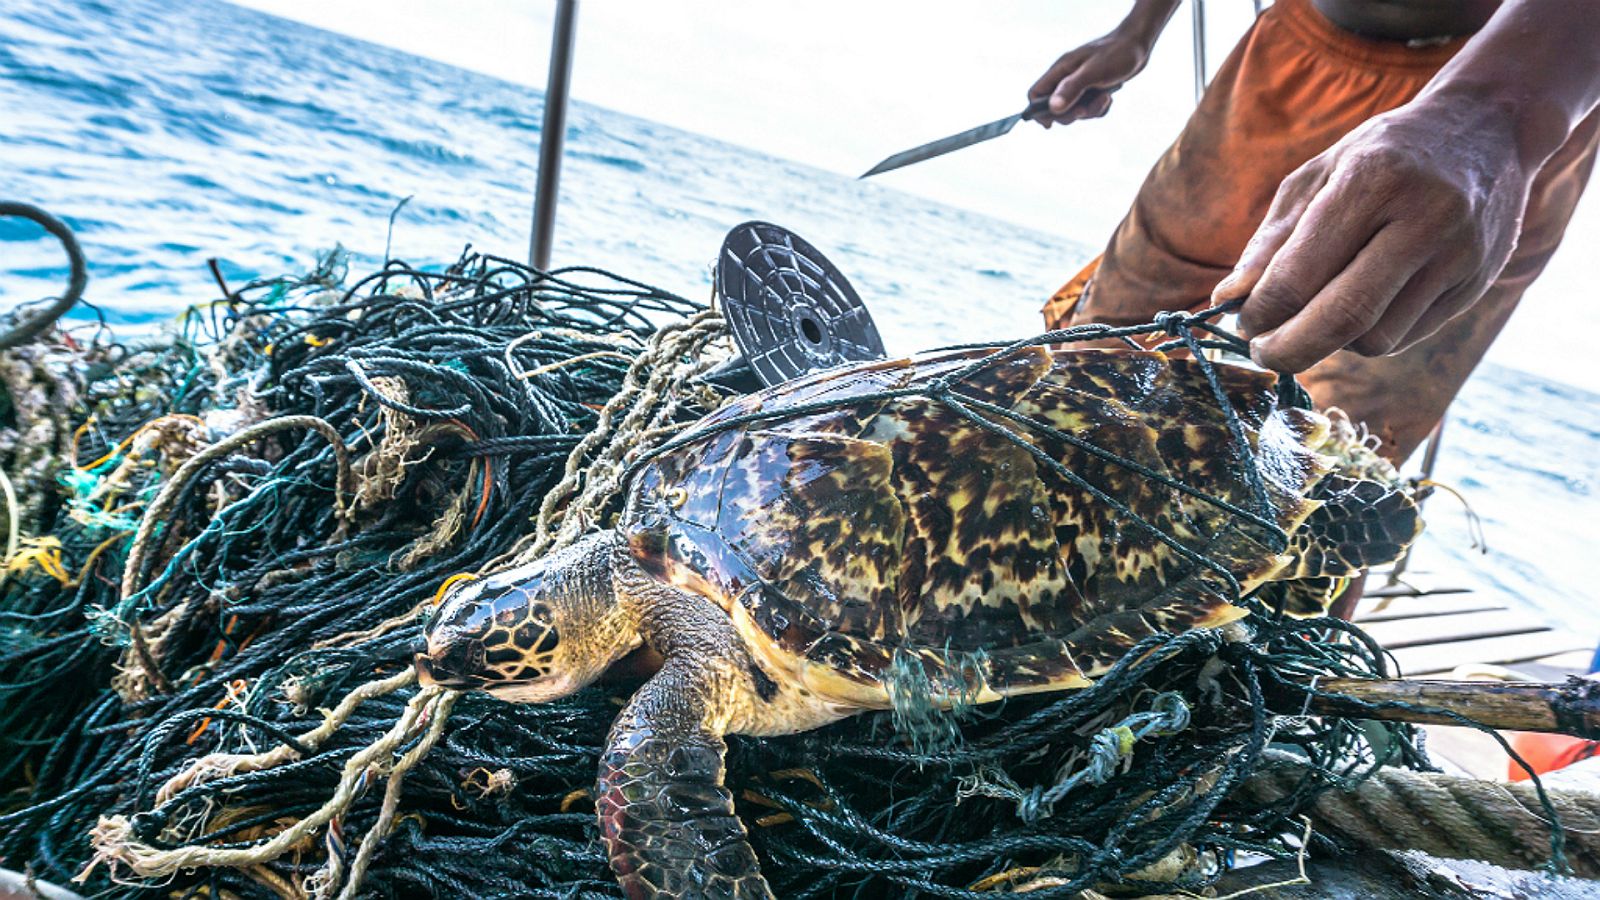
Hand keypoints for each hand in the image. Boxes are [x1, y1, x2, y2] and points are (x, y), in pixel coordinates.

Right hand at [1027, 32, 1151, 126]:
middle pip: (1055, 108)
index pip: (1036, 93)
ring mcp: (1079, 84)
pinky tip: (1109, 97)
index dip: (1038, 110)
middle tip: (1085, 109)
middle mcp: (1066, 78)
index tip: (1049, 124)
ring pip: (1074, 110)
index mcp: (1060, 70)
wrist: (1138, 45)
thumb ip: (1071, 89)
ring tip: (1104, 97)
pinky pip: (1089, 109)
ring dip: (1089, 111)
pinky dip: (1099, 108)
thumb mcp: (1093, 72)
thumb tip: (1053, 108)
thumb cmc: (1116, 53)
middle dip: (1071, 114)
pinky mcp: (1092, 89)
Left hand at [1215, 95, 1533, 372]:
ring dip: (1332, 343)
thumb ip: (1272, 239)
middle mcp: (1424, 218)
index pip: (1301, 274)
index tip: (1244, 323)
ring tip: (1315, 316)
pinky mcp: (1477, 283)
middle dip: (1289, 350)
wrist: (1490, 128)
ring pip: (1376, 338)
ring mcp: (1459, 254)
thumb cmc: (1385, 153)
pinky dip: (1370, 335)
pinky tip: (1362, 306)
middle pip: (1343, 318)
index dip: (1262, 312)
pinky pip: (1408, 335)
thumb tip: (1227, 298)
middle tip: (1262, 353)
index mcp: (1372, 181)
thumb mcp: (1319, 174)